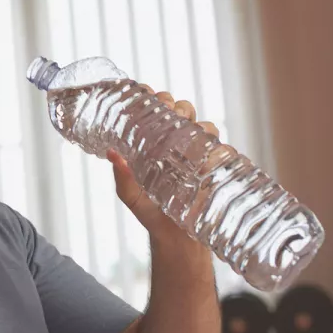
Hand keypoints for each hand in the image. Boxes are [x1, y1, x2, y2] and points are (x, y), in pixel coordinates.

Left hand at [107, 88, 218, 236]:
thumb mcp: (131, 196)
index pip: (154, 111)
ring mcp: (197, 154)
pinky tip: (204, 147)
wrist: (178, 240)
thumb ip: (122, 177)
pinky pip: (220, 147)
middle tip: (166, 110)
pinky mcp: (214, 167)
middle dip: (174, 104)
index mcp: (154, 143)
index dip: (151, 97)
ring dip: (194, 120)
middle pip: (180, 110)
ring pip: (201, 123)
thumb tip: (112, 154)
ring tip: (184, 127)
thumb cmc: (152, 214)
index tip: (146, 92)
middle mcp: (176, 144)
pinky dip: (214, 143)